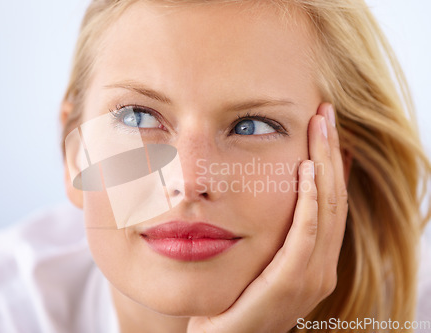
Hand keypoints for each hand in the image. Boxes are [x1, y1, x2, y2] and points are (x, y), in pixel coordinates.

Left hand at [187, 103, 348, 332]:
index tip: (324, 127)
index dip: (331, 162)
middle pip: (334, 198)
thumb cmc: (234, 299)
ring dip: (325, 163)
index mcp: (314, 260)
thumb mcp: (257, 261)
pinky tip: (307, 169)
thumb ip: (269, 233)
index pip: (330, 202)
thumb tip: (260, 192)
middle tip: (325, 112)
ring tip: (320, 125)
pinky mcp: (290, 285)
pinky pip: (306, 235)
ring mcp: (311, 278)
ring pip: (327, 209)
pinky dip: (311, 201)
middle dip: (331, 152)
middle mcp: (320, 268)